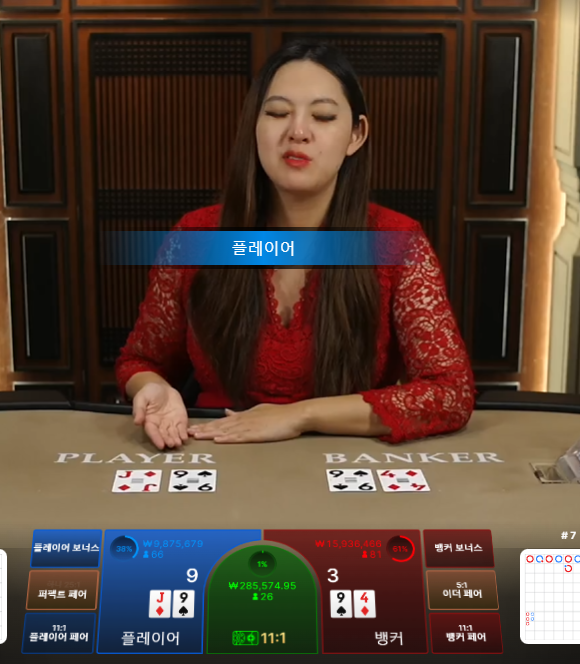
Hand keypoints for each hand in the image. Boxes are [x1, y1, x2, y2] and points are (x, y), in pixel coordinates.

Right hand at [132, 383, 188, 449]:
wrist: (161, 387)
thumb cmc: (149, 393)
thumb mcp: (141, 399)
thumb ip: (139, 410)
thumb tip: (136, 422)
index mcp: (149, 422)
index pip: (153, 432)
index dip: (156, 439)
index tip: (160, 445)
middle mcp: (160, 425)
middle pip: (164, 435)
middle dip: (168, 440)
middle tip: (172, 444)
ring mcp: (171, 423)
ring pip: (173, 433)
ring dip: (176, 439)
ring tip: (179, 443)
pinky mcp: (180, 419)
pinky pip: (182, 427)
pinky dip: (184, 433)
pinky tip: (186, 437)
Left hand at [187, 403, 306, 442]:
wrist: (295, 415)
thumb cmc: (280, 415)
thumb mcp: (258, 410)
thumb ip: (242, 413)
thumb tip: (228, 412)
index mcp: (244, 415)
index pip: (222, 421)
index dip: (207, 425)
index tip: (195, 428)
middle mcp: (244, 420)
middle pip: (220, 425)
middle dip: (203, 429)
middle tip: (188, 433)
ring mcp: (250, 426)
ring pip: (226, 431)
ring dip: (211, 434)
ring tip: (198, 437)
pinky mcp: (257, 434)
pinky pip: (240, 437)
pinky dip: (228, 438)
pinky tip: (218, 440)